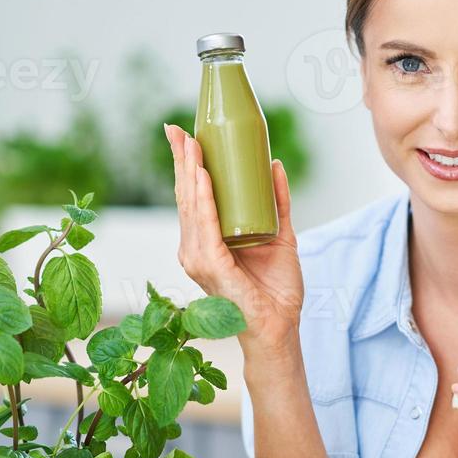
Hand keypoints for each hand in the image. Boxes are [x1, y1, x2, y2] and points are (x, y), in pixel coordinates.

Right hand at [165, 123, 303, 348]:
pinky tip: (202, 177)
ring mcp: (199, 259)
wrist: (280, 328)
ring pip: (191, 207)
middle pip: (185, 197)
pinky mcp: (212, 268)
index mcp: (206, 242)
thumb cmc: (275, 290)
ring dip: (190, 172)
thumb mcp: (279, 235)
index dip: (188, 165)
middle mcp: (195, 249)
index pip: (192, 197)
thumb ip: (277, 203)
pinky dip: (203, 200)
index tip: (185, 135)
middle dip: (182, 160)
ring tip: (191, 143)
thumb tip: (274, 164)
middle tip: (178, 129)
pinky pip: (205, 227)